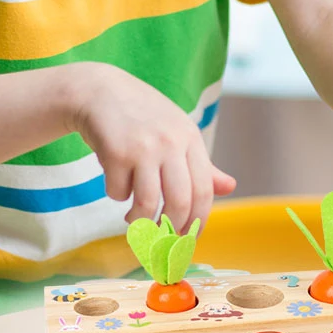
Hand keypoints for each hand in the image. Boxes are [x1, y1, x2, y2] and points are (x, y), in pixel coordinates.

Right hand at [68, 63, 235, 234]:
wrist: (101, 91)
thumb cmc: (145, 116)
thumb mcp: (179, 133)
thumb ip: (203, 164)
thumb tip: (230, 187)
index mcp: (191, 139)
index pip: (204, 191)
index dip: (198, 222)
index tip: (188, 239)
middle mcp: (171, 143)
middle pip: (179, 202)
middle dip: (170, 230)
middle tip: (161, 240)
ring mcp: (144, 147)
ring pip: (147, 204)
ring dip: (139, 221)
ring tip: (133, 219)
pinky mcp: (115, 152)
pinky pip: (118, 193)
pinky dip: (117, 197)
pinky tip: (116, 184)